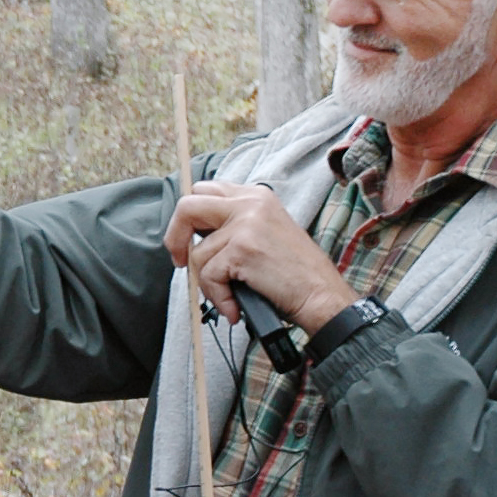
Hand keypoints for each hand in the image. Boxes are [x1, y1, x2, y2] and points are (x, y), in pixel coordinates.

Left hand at [166, 183, 358, 335]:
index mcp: (255, 195)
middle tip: (181, 261)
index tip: (189, 240)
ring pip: (197, 253)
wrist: (321, 295)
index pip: (204, 190)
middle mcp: (250, 202)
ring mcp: (246, 223)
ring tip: (230, 295)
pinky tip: (234, 306)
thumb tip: (191, 234)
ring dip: (208, 282)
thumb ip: (233, 224)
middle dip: (175, 236)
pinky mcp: (242, 248)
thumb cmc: (293, 273)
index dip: (189, 217)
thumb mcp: (264, 232)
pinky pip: (208, 275)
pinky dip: (218, 297)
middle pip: (187, 205)